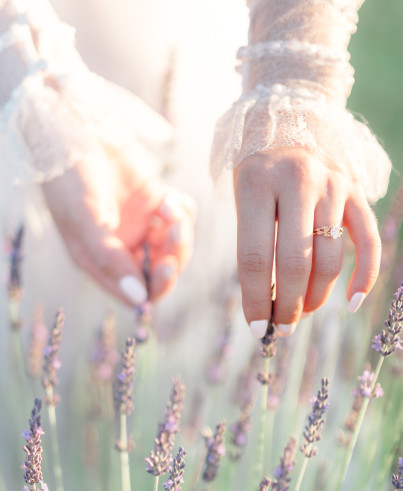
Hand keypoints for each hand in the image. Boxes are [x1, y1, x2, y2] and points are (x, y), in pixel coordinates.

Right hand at [42, 140, 194, 305]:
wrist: (74, 128)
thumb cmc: (69, 176)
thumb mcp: (85, 218)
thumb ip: (110, 258)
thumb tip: (138, 299)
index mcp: (102, 262)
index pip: (138, 293)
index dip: (156, 285)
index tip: (166, 265)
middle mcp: (123, 249)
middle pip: (162, 270)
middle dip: (174, 253)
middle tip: (174, 229)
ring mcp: (141, 226)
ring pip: (176, 245)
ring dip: (180, 229)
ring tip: (168, 205)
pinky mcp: (155, 203)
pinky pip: (182, 218)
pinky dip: (182, 210)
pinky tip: (168, 196)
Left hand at [233, 147, 380, 337]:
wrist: (292, 115)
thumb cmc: (258, 169)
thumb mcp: (242, 196)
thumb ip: (253, 244)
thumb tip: (265, 306)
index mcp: (257, 183)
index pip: (255, 259)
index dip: (256, 301)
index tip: (256, 329)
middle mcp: (297, 181)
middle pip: (295, 263)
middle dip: (288, 306)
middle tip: (281, 329)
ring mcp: (332, 184)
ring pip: (330, 259)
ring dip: (317, 297)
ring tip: (303, 313)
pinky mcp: (357, 190)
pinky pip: (369, 241)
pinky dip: (364, 276)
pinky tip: (352, 302)